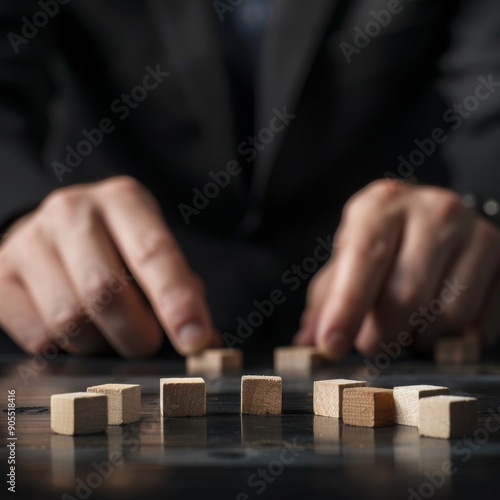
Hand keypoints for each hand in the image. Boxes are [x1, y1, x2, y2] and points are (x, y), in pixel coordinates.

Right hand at [0, 176, 218, 356]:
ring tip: (110, 332)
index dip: (176, 300)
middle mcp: (72, 210)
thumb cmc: (119, 247)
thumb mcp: (154, 252)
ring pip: (69, 319)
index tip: (194, 340)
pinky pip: (39, 336)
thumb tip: (205, 343)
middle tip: (148, 345)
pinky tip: (78, 330)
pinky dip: (68, 348)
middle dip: (135, 334)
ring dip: (101, 344)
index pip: (153, 252)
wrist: (57, 231)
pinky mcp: (1, 272)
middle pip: (104, 290)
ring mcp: (31, 239)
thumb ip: (181, 291)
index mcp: (123, 200)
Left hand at [295, 180, 499, 358]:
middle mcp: (433, 209)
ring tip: (403, 327)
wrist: (434, 222)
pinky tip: (433, 325)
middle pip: (406, 296)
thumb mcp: (346, 263)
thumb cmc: (380, 248)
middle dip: (380, 335)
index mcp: (382, 204)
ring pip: (445, 316)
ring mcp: (476, 232)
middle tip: (370, 342)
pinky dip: (449, 342)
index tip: (330, 346)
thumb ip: (326, 303)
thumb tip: (306, 346)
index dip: (346, 308)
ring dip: (415, 340)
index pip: (364, 259)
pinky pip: (477, 327)